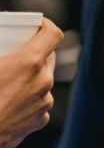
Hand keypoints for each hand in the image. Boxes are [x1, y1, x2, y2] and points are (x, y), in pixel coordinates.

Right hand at [0, 19, 62, 147]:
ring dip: (29, 79)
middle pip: (47, 59)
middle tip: (14, 55)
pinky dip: (27, 100)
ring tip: (7, 82)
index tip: (37, 26)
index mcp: (28, 62)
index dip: (46, 26)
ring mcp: (44, 102)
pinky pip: (37, 104)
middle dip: (34, 54)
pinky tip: (9, 102)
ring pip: (42, 83)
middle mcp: (43, 81)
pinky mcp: (41, 121)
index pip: (53, 35)